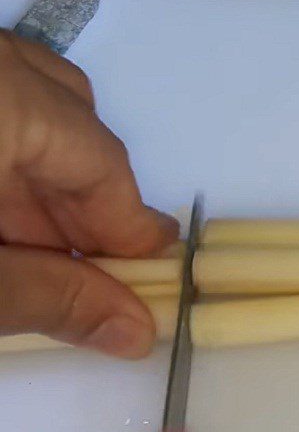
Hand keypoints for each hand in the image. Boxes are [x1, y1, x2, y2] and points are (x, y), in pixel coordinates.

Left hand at [0, 31, 178, 356]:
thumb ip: (48, 299)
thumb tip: (136, 331)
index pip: (96, 160)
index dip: (126, 226)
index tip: (150, 275)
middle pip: (70, 122)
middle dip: (83, 202)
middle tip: (89, 270)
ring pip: (29, 100)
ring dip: (43, 174)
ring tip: (32, 243)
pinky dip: (6, 149)